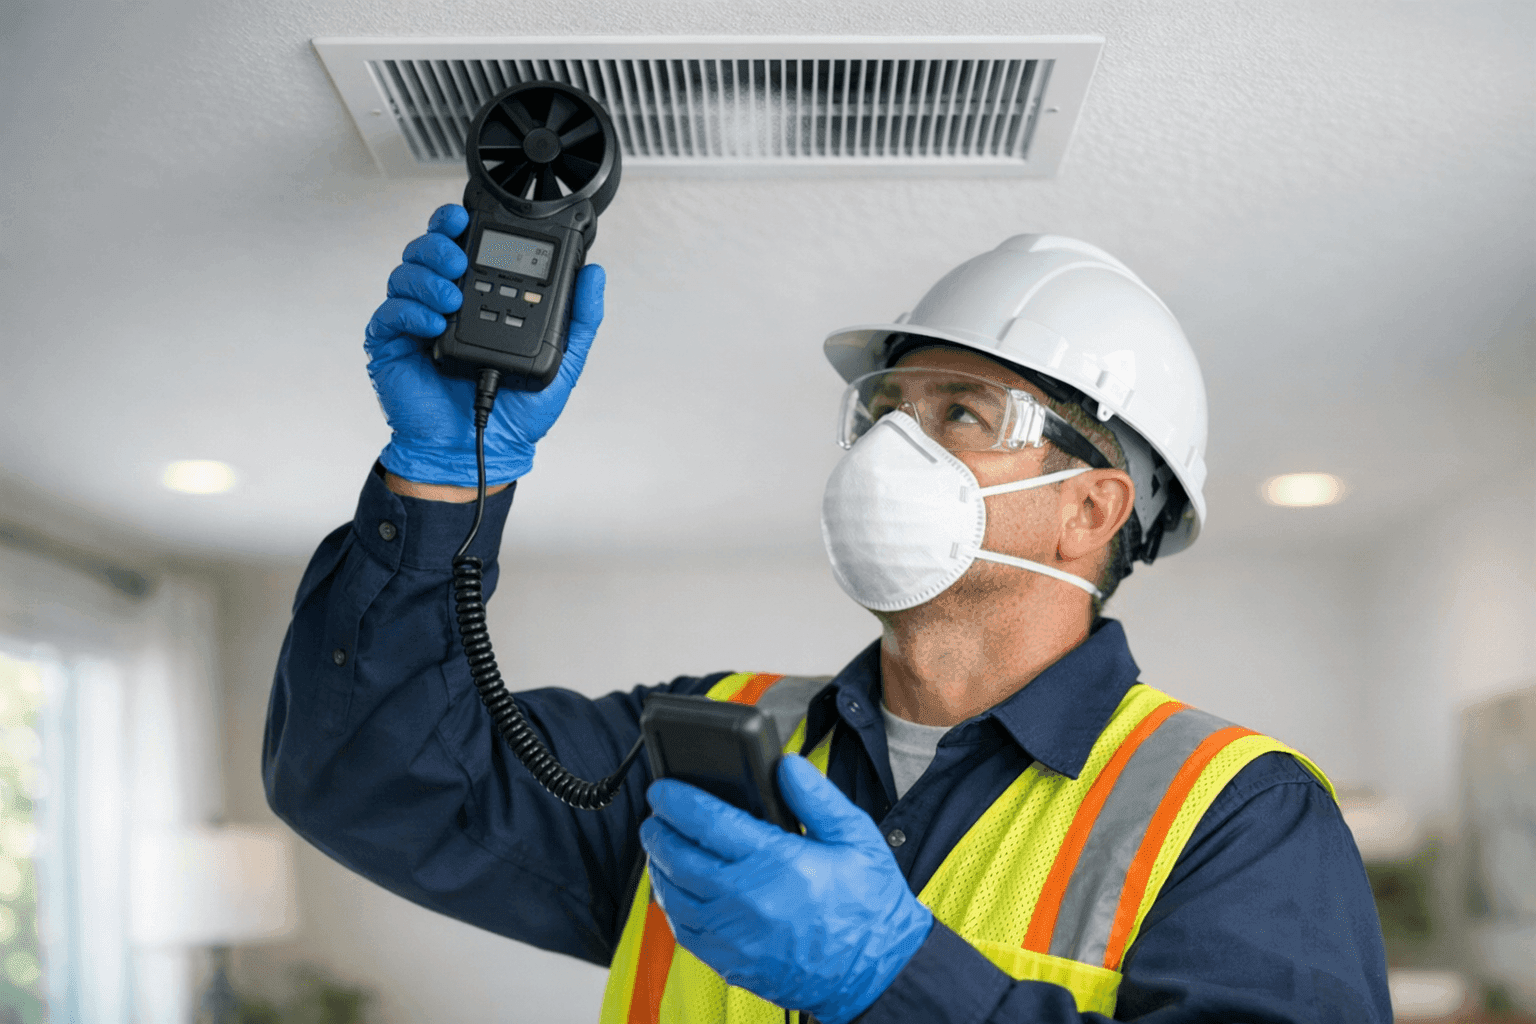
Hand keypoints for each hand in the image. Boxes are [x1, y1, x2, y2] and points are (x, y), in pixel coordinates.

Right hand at [365, 203, 604, 485]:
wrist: (481, 452)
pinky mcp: (392, 345)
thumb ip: (580, 318)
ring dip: (428, 276)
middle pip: (429, 250)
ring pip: (407, 274)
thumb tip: (596, 275)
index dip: (459, 223)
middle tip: (459, 253)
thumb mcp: (561, 362)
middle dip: (440, 240)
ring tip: (452, 296)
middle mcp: (445, 303)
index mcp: (480, 299)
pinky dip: (411, 311)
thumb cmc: (514, 413)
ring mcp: (417, 322)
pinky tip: (434, 322)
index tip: (468, 214)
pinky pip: (390, 313)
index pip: (466, 246)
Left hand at [641, 756, 933, 1023]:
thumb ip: (816, 797)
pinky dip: (672, 905)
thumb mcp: (855, 837)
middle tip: (656, 816)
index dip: (677, 800)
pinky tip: (678, 890)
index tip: (662, 789)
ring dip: (660, 867)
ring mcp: (735, 936)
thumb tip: (784, 765)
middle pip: (678, 857)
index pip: (707, 821)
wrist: (877, 972)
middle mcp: (746, 900)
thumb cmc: (869, 905)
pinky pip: (684, 931)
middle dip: (659, 831)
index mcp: (776, 862)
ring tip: (662, 848)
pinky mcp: (732, 963)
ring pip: (673, 896)